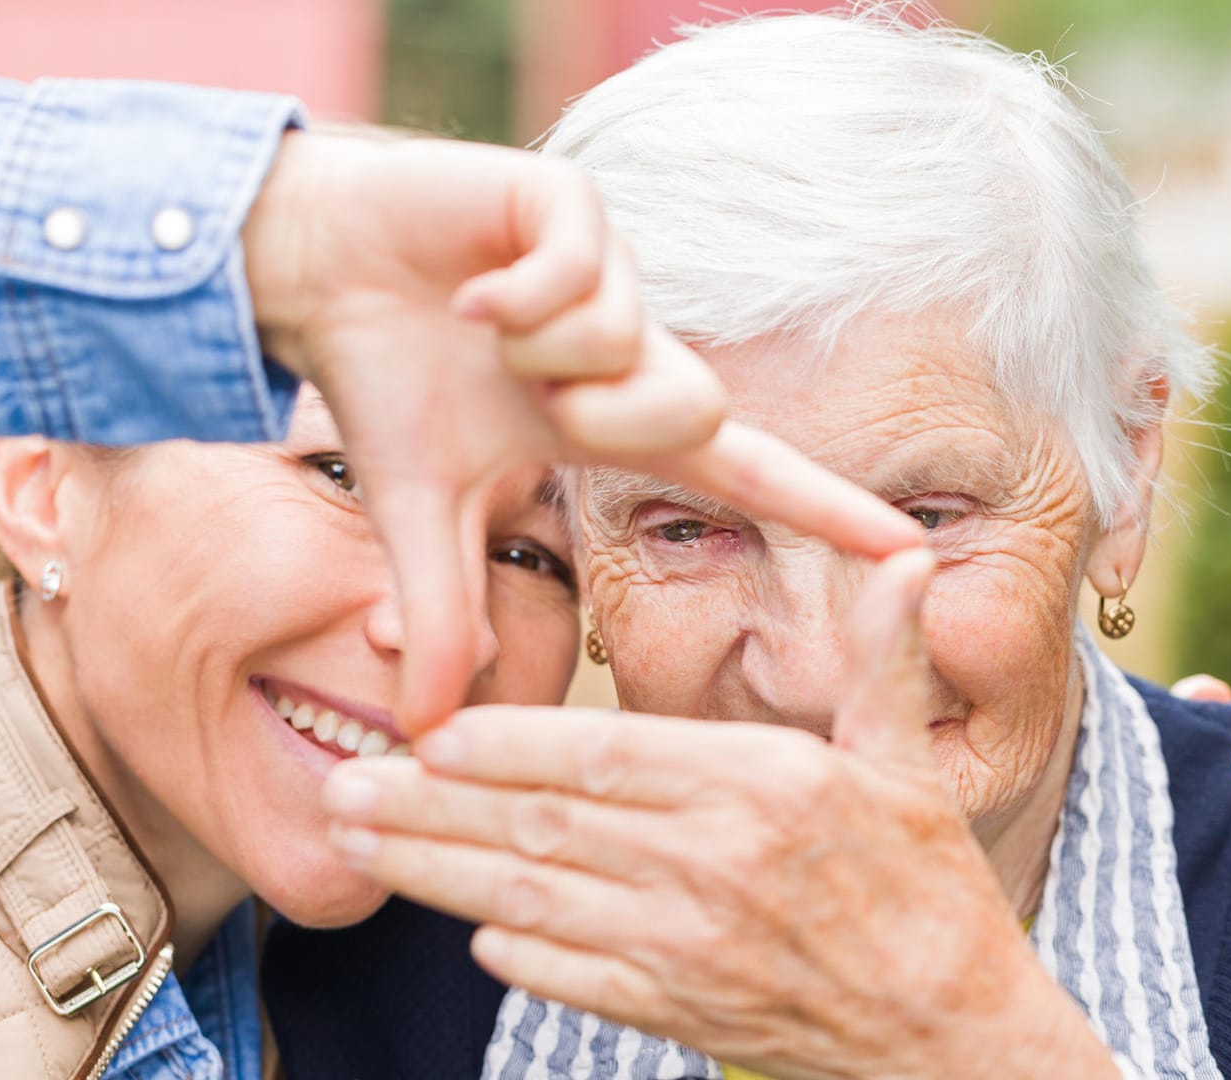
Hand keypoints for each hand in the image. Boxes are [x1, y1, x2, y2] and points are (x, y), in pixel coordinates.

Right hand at [242, 128, 921, 729]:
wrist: (319, 267)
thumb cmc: (386, 382)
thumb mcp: (418, 515)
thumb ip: (444, 614)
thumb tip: (422, 725)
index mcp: (615, 421)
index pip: (745, 475)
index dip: (824, 511)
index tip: (910, 549)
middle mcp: (634, 348)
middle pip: (697, 409)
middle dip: (602, 421)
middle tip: (527, 401)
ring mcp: (611, 273)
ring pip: (634, 342)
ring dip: (542, 355)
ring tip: (483, 329)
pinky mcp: (571, 205)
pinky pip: (583, 275)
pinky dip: (511, 299)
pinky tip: (468, 291)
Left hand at [320, 551, 1117, 1079]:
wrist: (950, 1035)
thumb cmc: (927, 891)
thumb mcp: (908, 763)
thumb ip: (882, 659)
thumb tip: (901, 562)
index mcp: (763, 788)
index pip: (607, 757)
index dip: (508, 746)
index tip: (432, 733)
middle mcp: (713, 866)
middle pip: (542, 828)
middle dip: (430, 808)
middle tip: (343, 784)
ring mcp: (689, 948)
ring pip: (533, 902)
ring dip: (434, 875)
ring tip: (357, 846)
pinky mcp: (680, 1011)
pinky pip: (573, 978)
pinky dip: (512, 953)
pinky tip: (461, 928)